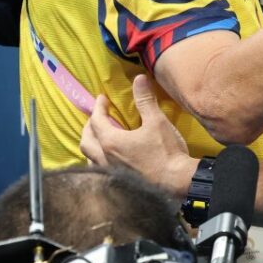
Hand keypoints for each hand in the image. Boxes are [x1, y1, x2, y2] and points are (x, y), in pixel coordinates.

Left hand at [81, 75, 195, 196]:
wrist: (176, 182)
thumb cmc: (166, 151)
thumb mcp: (156, 121)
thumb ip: (145, 100)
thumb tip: (139, 79)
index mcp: (110, 142)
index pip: (96, 120)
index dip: (98, 107)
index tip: (102, 98)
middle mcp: (104, 158)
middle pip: (86, 140)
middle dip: (89, 126)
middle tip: (98, 117)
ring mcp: (109, 173)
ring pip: (89, 158)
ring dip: (91, 145)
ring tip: (99, 138)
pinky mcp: (117, 183)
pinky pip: (98, 170)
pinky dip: (98, 160)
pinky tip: (109, 159)